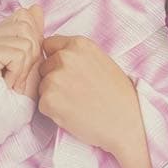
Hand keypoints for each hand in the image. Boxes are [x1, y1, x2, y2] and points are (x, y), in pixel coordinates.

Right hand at [0, 5, 43, 103]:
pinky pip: (18, 53)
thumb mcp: (28, 62)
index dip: (32, 46)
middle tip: (14, 79)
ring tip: (9, 83)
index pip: (25, 19)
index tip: (18, 69)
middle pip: (27, 28)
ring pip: (26, 42)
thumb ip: (32, 34)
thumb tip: (36, 7)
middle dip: (30, 58)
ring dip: (24, 69)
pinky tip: (4, 84)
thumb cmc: (9, 98)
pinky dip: (18, 74)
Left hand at [38, 34, 152, 167]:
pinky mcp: (48, 100)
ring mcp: (54, 78)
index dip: (54, 59)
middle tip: (75, 92)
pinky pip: (42, 104)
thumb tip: (56, 57)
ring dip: (53, 96)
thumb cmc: (117, 96)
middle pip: (43, 66)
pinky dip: (53, 111)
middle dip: (53, 78)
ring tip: (76, 104)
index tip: (66, 72)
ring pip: (41, 86)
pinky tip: (72, 113)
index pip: (49, 45)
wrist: (125, 123)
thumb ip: (78, 56)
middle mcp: (64, 57)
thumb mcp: (100, 62)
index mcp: (79, 45)